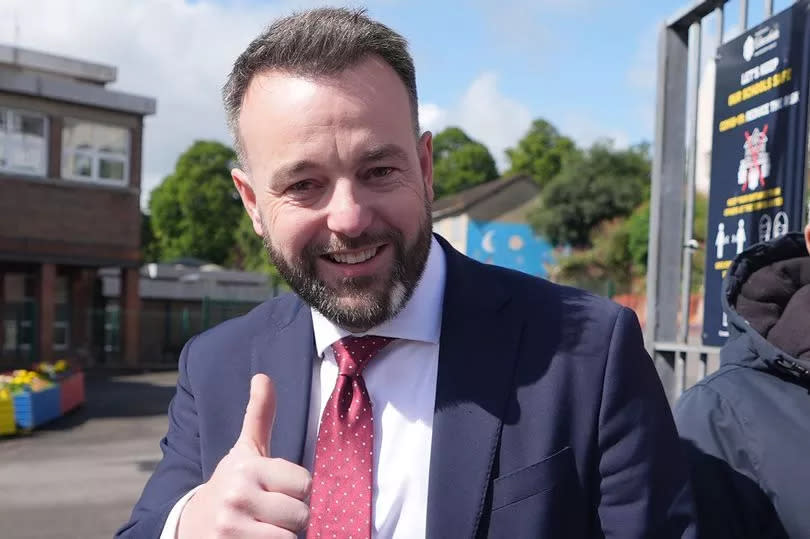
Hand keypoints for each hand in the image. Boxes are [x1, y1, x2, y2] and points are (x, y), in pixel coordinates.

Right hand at [177, 374, 311, 537]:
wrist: (191, 524)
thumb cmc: (229, 484)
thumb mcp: (244, 451)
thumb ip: (260, 416)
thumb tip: (263, 376)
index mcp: (247, 467)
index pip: (305, 483)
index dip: (297, 490)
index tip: (277, 490)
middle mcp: (238, 496)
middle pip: (301, 513)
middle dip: (292, 516)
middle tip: (271, 513)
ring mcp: (233, 528)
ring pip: (291, 536)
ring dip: (284, 535)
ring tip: (264, 527)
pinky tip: (257, 538)